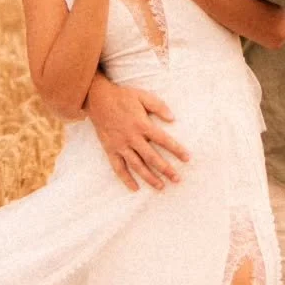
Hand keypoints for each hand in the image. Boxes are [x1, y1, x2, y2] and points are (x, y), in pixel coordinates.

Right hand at [86, 76, 190, 191]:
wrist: (97, 98)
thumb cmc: (122, 96)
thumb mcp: (142, 96)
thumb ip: (158, 106)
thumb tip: (173, 118)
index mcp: (142, 124)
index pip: (163, 140)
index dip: (176, 149)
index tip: (187, 158)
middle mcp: (132, 137)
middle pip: (152, 157)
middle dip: (166, 169)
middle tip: (177, 179)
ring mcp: (120, 145)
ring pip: (137, 165)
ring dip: (149, 177)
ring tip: (161, 186)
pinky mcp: (110, 149)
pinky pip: (118, 167)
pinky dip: (126, 179)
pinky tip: (135, 188)